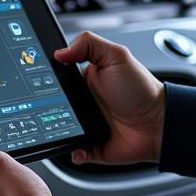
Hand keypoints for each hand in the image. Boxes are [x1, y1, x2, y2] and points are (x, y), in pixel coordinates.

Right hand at [54, 32, 165, 165]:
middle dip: (45, 106)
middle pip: (51, 104)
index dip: (45, 78)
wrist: (159, 123)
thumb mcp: (117, 56)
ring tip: (64, 126)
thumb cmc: (141, 89)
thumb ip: (89, 44)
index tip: (36, 79)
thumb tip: (59, 52)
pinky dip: (72, 152)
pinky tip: (78, 146)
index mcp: (84, 79)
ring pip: (58, 129)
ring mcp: (85, 124)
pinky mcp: (90, 145)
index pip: (56, 77)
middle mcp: (81, 101)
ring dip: (56, 130)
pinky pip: (73, 151)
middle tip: (49, 105)